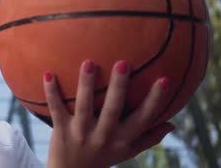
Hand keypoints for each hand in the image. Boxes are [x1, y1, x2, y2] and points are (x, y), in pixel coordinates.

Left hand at [44, 60, 174, 167]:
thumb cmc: (102, 158)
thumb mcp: (127, 152)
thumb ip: (148, 138)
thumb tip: (172, 124)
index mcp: (122, 139)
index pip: (143, 118)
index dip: (155, 100)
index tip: (165, 79)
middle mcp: (103, 136)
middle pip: (113, 109)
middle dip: (119, 87)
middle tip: (123, 63)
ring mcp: (81, 133)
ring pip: (84, 106)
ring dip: (86, 84)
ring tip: (88, 62)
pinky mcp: (61, 130)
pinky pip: (56, 109)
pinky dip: (51, 92)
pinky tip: (48, 73)